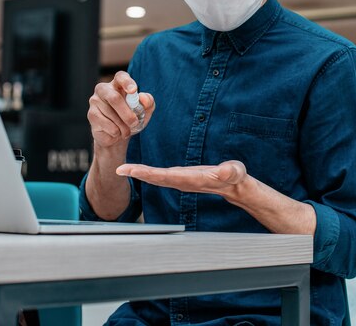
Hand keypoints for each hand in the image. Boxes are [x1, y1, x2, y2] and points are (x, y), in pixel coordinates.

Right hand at [87, 71, 154, 149]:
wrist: (118, 136)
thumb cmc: (130, 119)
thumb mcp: (144, 111)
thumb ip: (148, 102)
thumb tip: (143, 98)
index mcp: (118, 84)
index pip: (120, 77)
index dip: (127, 82)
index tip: (133, 90)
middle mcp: (104, 89)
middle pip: (114, 98)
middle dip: (127, 114)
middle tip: (135, 123)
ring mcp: (95, 101)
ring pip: (112, 115)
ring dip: (124, 127)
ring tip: (125, 130)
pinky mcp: (91, 115)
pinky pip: (108, 126)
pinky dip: (117, 132)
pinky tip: (115, 132)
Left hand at [116, 160, 246, 198]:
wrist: (235, 186)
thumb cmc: (236, 178)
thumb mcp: (236, 172)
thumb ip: (230, 172)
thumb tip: (226, 171)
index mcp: (192, 180)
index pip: (167, 177)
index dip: (149, 174)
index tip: (134, 170)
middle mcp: (183, 182)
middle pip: (156, 178)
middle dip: (137, 174)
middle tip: (119, 169)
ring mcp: (180, 180)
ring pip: (156, 177)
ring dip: (139, 173)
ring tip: (123, 169)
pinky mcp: (180, 176)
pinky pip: (160, 174)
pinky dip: (147, 171)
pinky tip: (137, 169)